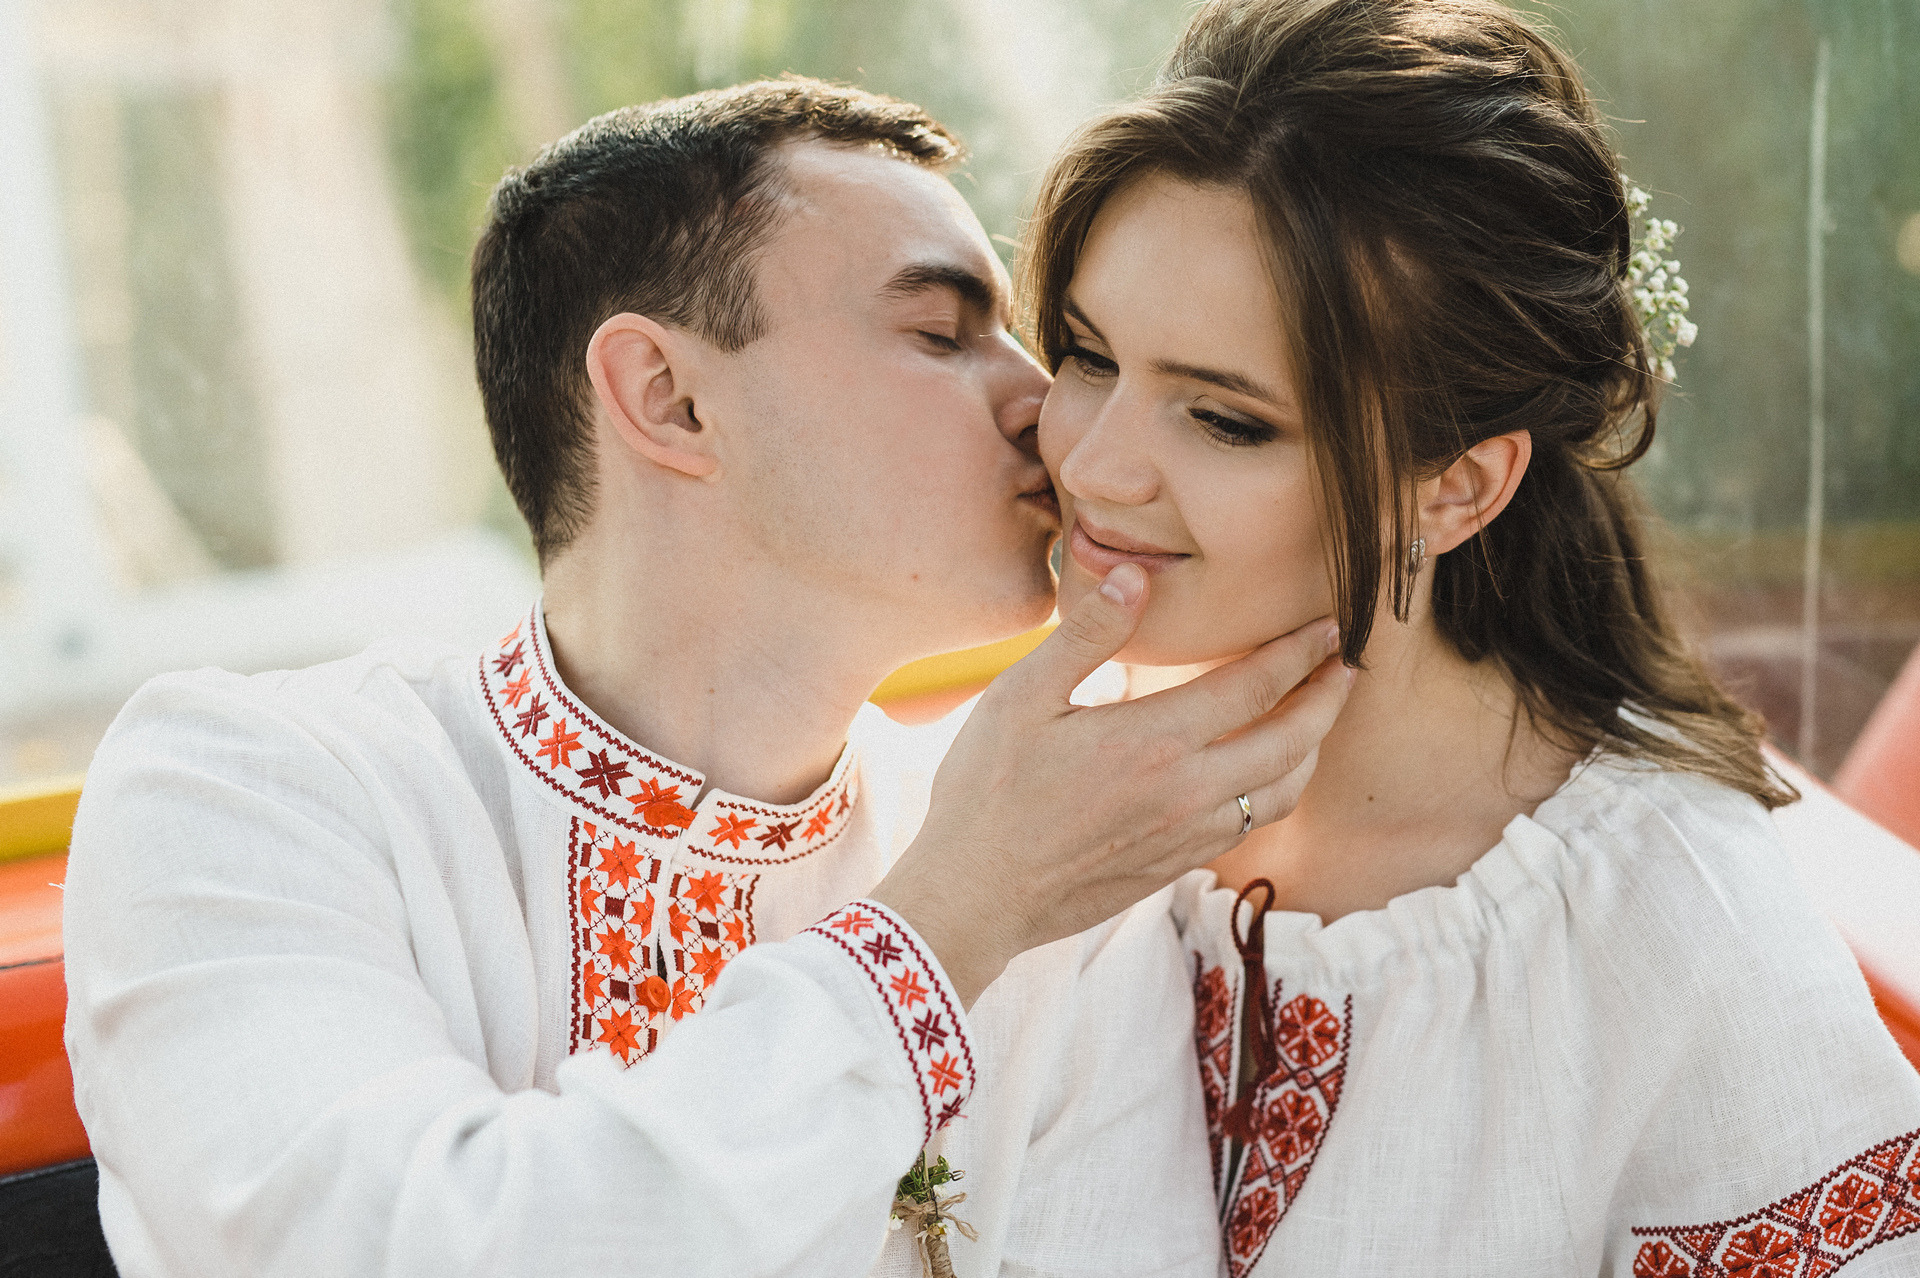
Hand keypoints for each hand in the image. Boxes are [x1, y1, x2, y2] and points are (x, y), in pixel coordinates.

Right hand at [870, 562, 1350, 1005]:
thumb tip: (1136, 573)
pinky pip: (1251, 824)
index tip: (1326, 625)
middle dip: (1327, 699)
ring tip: (1316, 718)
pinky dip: (1277, 790)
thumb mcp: (1021, 697)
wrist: (975, 895)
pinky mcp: (1175, 866)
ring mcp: (1187, 836)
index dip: (1299, 652)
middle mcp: (1188, 791)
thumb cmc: (987, 791)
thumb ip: (1088, 634)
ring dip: (1311, 750)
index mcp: (1156, 741)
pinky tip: (1263, 774)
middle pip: (1292, 741)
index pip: (1256, 686)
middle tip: (1346, 666)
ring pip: (1283, 791)